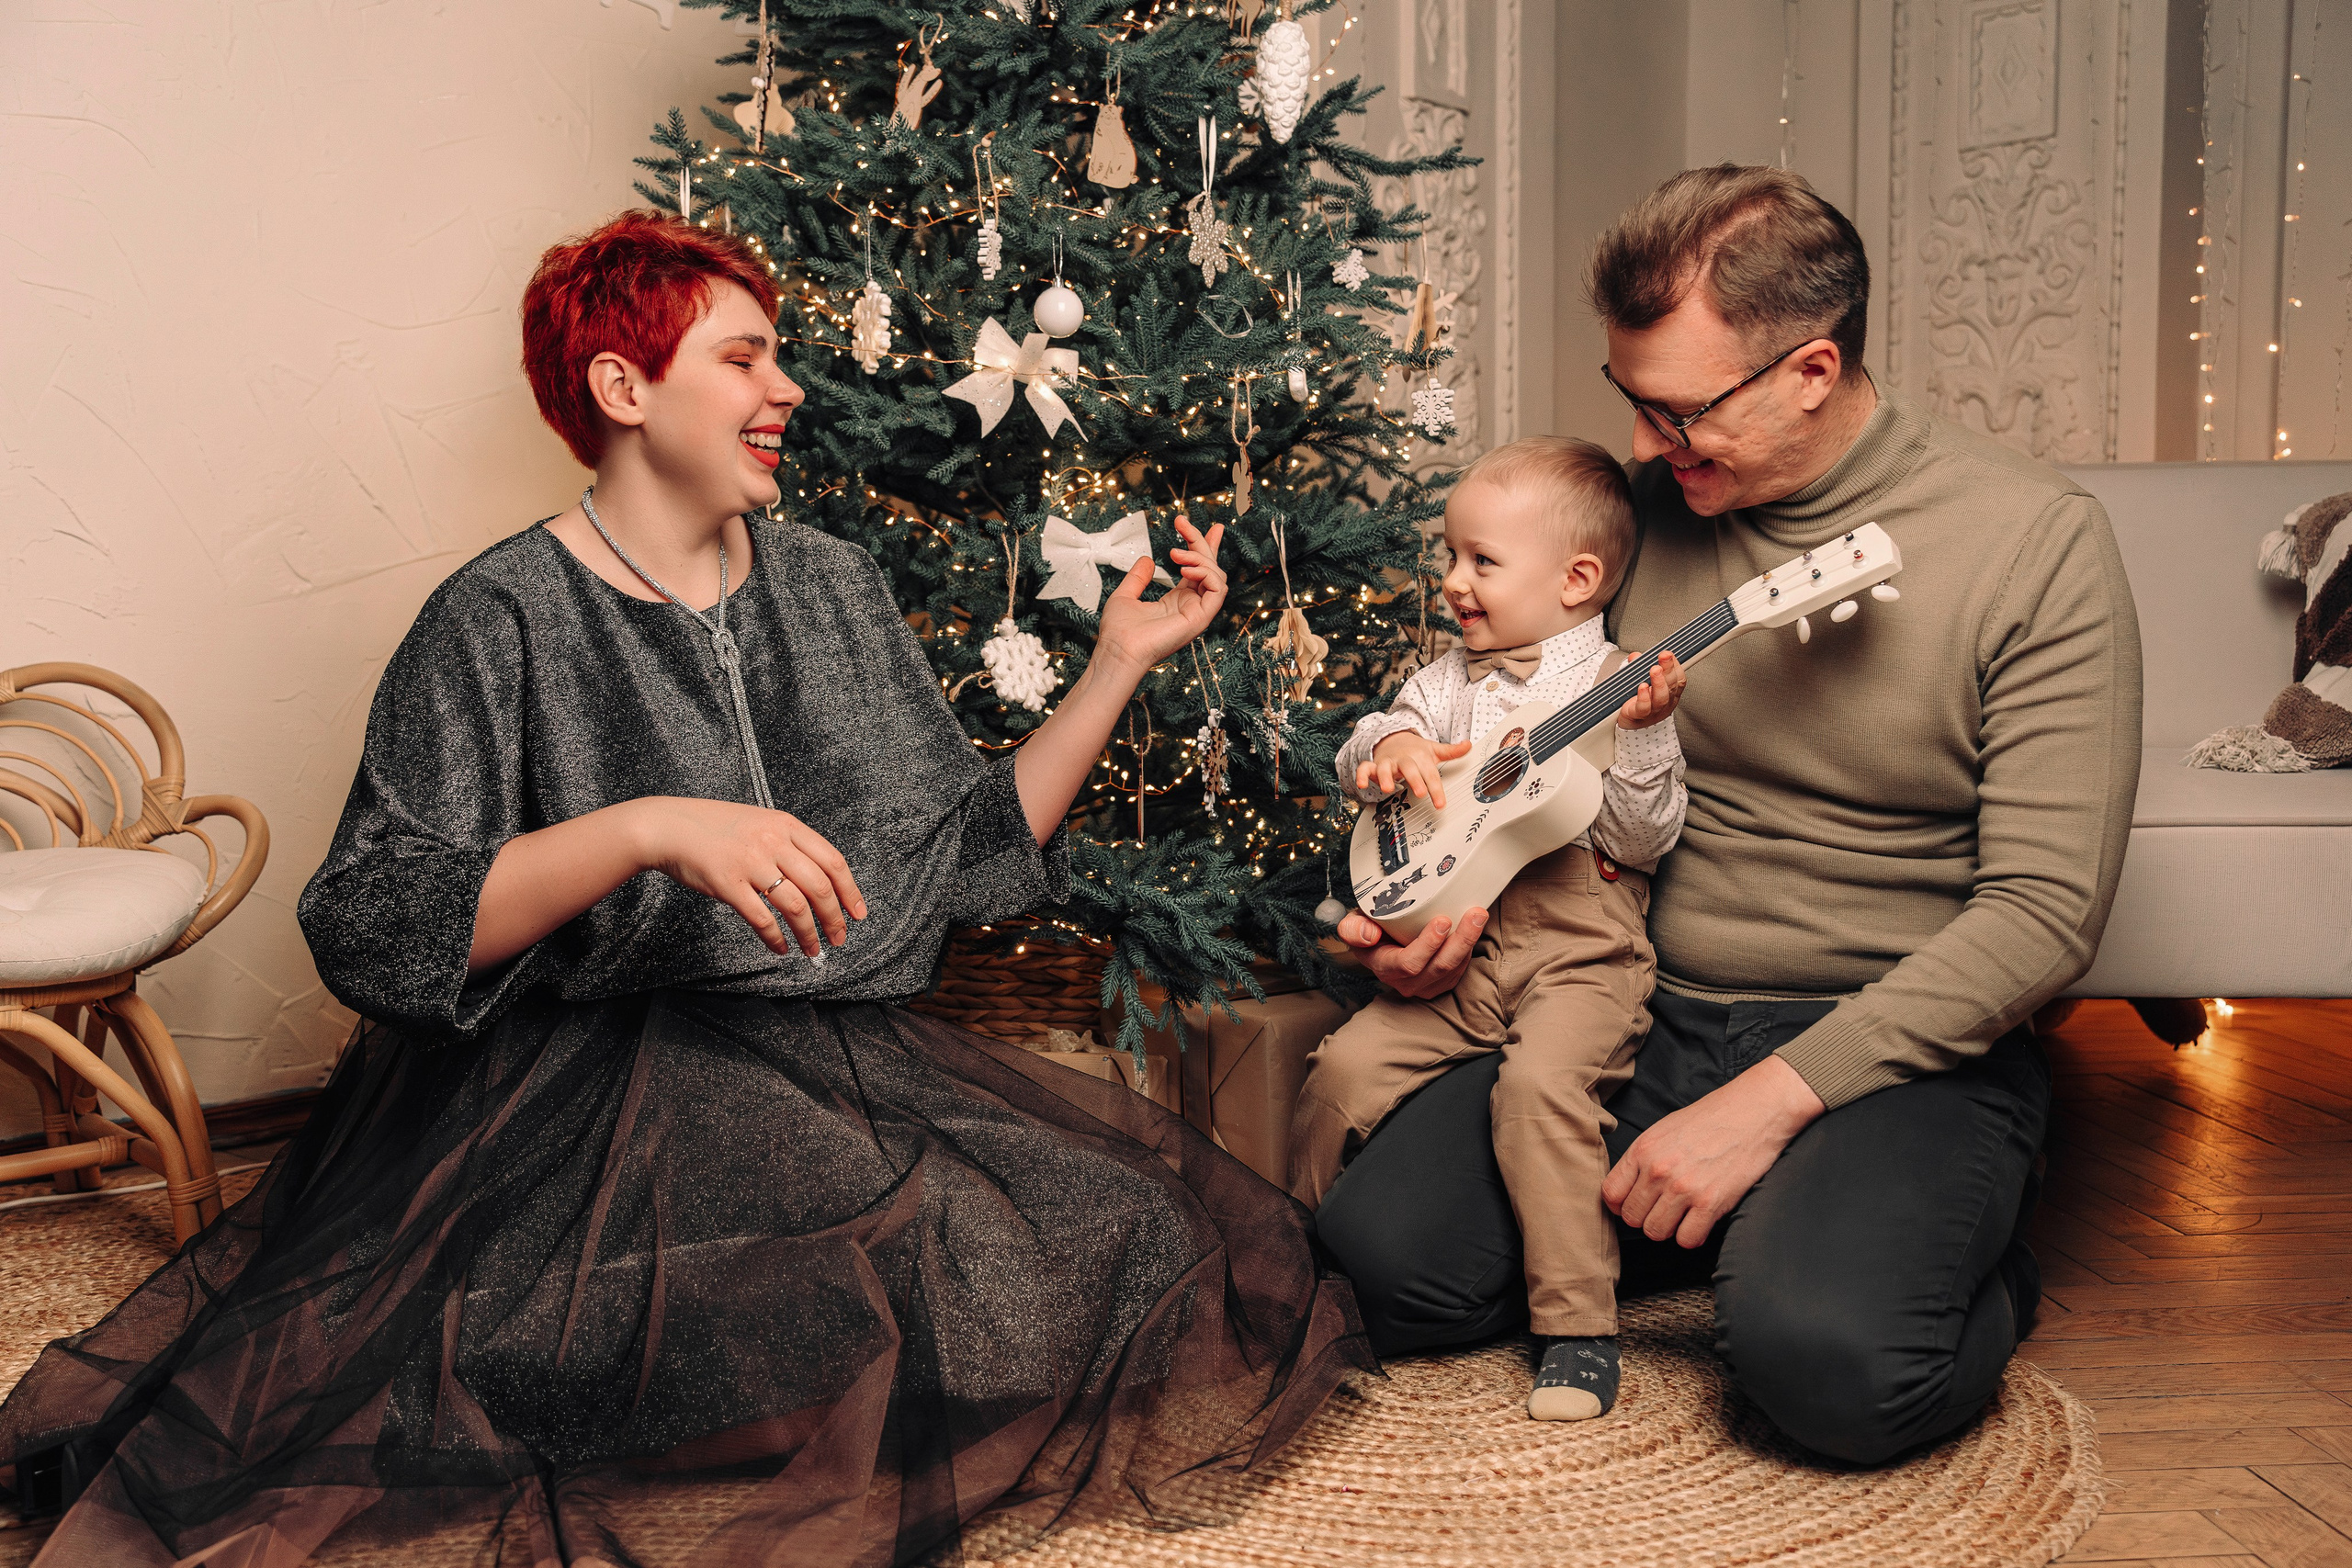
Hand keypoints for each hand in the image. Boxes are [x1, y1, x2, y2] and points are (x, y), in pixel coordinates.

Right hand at [633, 797, 867, 958]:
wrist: (669, 827)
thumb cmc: (715, 828)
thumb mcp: (761, 823)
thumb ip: (789, 844)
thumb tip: (818, 879)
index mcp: (786, 825)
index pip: (832, 861)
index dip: (850, 891)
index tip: (858, 913)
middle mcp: (773, 842)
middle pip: (820, 887)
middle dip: (835, 918)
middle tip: (839, 938)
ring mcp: (751, 862)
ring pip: (796, 906)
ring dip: (810, 934)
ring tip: (813, 950)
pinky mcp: (728, 884)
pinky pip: (762, 918)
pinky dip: (776, 938)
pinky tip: (780, 948)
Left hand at [1094, 515, 1227, 675]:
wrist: (1117, 650)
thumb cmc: (1118, 632)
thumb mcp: (1126, 595)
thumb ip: (1139, 577)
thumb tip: (1147, 559)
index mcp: (1177, 601)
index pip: (1198, 570)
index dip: (1202, 546)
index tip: (1199, 526)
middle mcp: (1191, 605)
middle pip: (1209, 567)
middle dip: (1200, 540)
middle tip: (1181, 522)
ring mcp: (1197, 612)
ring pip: (1217, 575)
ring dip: (1199, 557)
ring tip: (1175, 554)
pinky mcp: (1200, 618)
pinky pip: (1218, 589)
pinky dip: (1206, 572)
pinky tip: (1186, 568)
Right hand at [1335, 905, 1486, 999]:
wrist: (1380, 946)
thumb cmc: (1370, 933)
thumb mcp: (1353, 927)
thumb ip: (1353, 929)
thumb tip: (1368, 935)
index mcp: (1385, 968)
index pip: (1409, 963)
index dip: (1428, 944)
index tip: (1442, 920)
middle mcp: (1407, 982)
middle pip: (1440, 966)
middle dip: (1461, 939)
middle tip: (1475, 914)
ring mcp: (1426, 986)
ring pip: (1454, 967)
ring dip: (1470, 940)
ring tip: (1479, 915)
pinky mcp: (1442, 983)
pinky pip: (1460, 969)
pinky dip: (1469, 947)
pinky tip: (1473, 927)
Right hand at [1360, 731, 1474, 808]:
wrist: (1394, 738)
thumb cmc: (1415, 751)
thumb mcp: (1434, 750)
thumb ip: (1451, 751)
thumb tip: (1468, 745)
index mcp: (1419, 757)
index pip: (1430, 774)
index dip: (1436, 789)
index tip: (1441, 804)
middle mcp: (1403, 759)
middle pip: (1409, 768)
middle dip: (1414, 780)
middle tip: (1420, 793)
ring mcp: (1388, 762)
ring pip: (1385, 768)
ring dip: (1386, 777)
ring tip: (1389, 788)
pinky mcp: (1374, 765)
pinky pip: (1365, 768)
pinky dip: (1361, 775)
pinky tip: (1362, 784)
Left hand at [1601, 1054, 1825, 1246]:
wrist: (1755, 1111)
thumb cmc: (1711, 1119)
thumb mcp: (1664, 1129)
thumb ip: (1643, 1158)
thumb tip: (1627, 1189)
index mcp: (1643, 1149)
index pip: (1610, 1194)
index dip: (1621, 1204)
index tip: (1635, 1204)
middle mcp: (1658, 1170)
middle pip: (1632, 1218)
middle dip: (1647, 1217)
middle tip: (1665, 1209)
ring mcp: (1684, 1188)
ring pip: (1656, 1232)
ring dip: (1669, 1229)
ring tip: (1683, 1214)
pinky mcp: (1711, 1203)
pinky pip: (1687, 1239)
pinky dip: (1693, 1235)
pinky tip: (1701, 1220)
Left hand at [1617, 649, 1685, 729]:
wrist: (1631, 727)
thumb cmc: (1639, 702)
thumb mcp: (1641, 682)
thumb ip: (1638, 667)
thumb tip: (1636, 656)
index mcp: (1670, 692)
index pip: (1678, 679)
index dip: (1675, 666)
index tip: (1669, 654)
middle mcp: (1665, 701)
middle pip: (1671, 685)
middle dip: (1669, 669)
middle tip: (1664, 656)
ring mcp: (1654, 710)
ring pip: (1661, 697)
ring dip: (1659, 682)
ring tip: (1655, 669)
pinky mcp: (1639, 716)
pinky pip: (1644, 708)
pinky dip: (1644, 697)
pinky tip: (1642, 687)